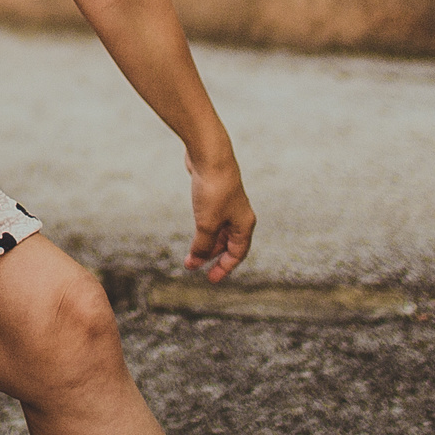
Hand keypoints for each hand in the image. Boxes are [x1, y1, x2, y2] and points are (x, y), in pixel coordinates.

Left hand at [185, 157, 255, 281]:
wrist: (210, 155)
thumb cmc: (213, 190)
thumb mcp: (206, 224)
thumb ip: (202, 245)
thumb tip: (195, 262)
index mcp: (244, 225)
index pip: (237, 254)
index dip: (224, 268)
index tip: (210, 279)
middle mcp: (240, 215)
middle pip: (228, 244)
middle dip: (211, 256)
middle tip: (193, 266)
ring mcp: (228, 204)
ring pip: (219, 231)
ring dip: (205, 243)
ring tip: (190, 254)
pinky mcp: (216, 194)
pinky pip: (212, 218)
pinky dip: (204, 229)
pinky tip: (194, 231)